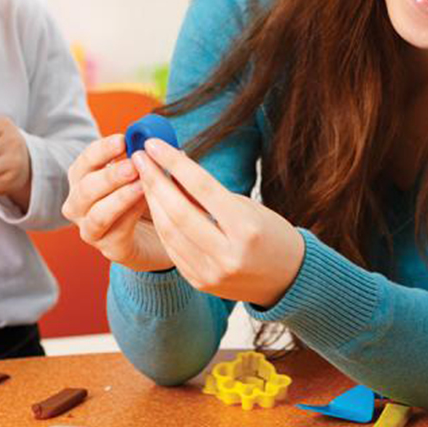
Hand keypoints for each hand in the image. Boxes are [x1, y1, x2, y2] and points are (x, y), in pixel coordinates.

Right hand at [62, 135, 172, 272]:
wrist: (159, 236)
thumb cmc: (146, 198)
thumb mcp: (144, 174)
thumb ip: (146, 158)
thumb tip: (158, 140)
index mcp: (82, 180)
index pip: (84, 162)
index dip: (101, 150)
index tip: (122, 140)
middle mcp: (79, 206)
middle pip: (85, 189)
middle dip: (110, 175)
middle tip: (134, 165)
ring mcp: (91, 230)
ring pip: (96, 215)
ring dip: (119, 197)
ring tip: (141, 184)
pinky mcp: (110, 249)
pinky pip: (116, 233)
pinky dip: (131, 216)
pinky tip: (147, 204)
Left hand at [133, 138, 304, 308]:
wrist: (287, 279)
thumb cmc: (270, 233)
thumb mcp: (247, 208)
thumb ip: (210, 195)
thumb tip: (171, 170)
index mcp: (246, 228)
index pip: (202, 188)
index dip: (174, 163)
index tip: (153, 144)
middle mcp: (228, 254)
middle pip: (179, 212)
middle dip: (154, 181)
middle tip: (139, 158)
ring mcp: (211, 272)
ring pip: (169, 231)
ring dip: (152, 202)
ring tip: (143, 178)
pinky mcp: (199, 282)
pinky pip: (172, 248)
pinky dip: (161, 224)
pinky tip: (154, 204)